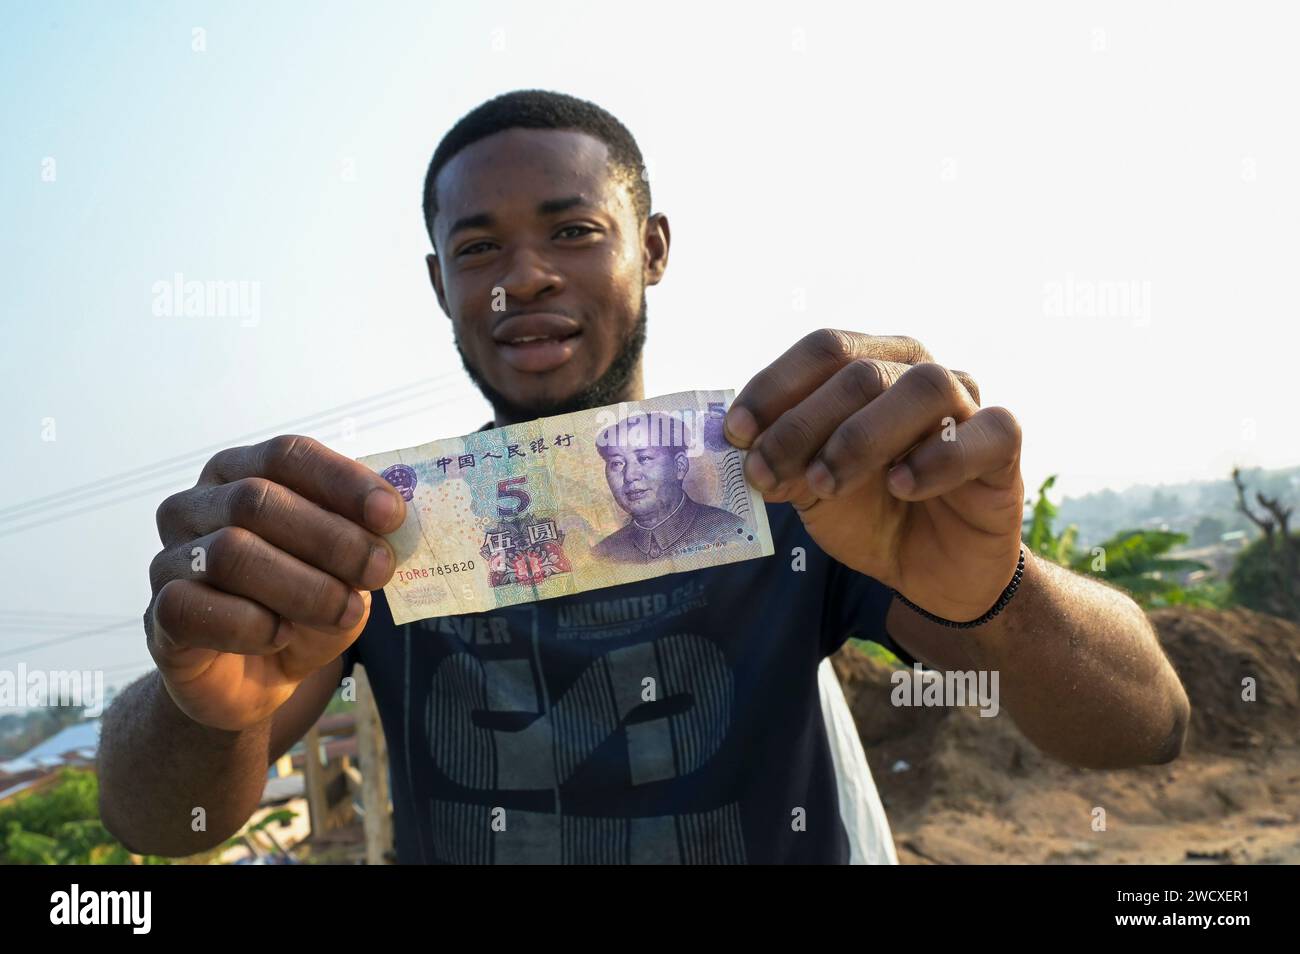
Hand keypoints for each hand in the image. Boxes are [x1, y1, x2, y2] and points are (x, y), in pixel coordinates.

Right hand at [146, 435, 405, 730]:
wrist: (256, 679)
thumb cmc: (303, 606)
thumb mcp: (345, 569)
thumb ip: (364, 538)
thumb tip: (395, 520)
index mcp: (242, 473)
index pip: (287, 455)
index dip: (342, 481)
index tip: (391, 514)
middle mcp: (197, 505)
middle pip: (259, 500)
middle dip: (332, 537)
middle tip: (379, 570)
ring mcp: (170, 557)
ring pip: (231, 552)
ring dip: (304, 586)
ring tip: (346, 612)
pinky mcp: (159, 613)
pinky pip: (195, 607)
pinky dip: (252, 625)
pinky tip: (281, 636)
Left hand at [724, 329, 1023, 621]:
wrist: (930, 571)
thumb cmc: (870, 513)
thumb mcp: (812, 489)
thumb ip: (781, 463)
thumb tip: (740, 449)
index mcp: (871, 365)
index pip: (823, 349)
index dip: (774, 387)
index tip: (734, 433)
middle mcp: (918, 372)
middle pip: (861, 372)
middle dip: (802, 424)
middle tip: (764, 472)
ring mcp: (966, 405)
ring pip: (924, 387)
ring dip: (862, 437)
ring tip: (825, 484)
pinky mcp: (1002, 446)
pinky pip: (986, 432)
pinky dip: (939, 457)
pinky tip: (901, 486)